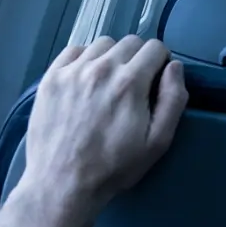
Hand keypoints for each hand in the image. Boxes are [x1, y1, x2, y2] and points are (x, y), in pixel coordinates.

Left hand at [18, 35, 187, 217]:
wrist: (62, 184)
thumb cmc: (113, 167)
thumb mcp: (157, 142)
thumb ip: (173, 100)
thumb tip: (174, 67)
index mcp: (130, 82)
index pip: (155, 48)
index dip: (161, 63)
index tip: (155, 82)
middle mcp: (101, 68)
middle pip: (130, 42)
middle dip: (139, 59)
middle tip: (133, 86)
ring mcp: (72, 70)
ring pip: (103, 44)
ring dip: (112, 57)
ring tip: (108, 83)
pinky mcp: (51, 77)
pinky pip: (74, 51)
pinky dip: (85, 59)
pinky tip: (85, 80)